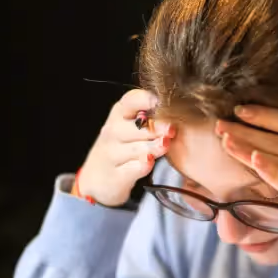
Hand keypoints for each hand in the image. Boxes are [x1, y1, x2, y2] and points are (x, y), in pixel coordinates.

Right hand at [78, 90, 174, 206]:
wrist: (97, 179)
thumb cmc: (122, 147)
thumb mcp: (131, 127)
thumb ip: (151, 118)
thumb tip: (179, 110)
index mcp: (120, 113)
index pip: (131, 100)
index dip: (146, 99)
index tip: (161, 101)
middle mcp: (113, 131)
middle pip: (134, 126)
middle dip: (155, 127)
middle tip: (171, 129)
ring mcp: (112, 154)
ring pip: (133, 148)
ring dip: (151, 146)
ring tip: (165, 144)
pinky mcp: (115, 176)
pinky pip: (129, 169)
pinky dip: (140, 166)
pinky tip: (149, 162)